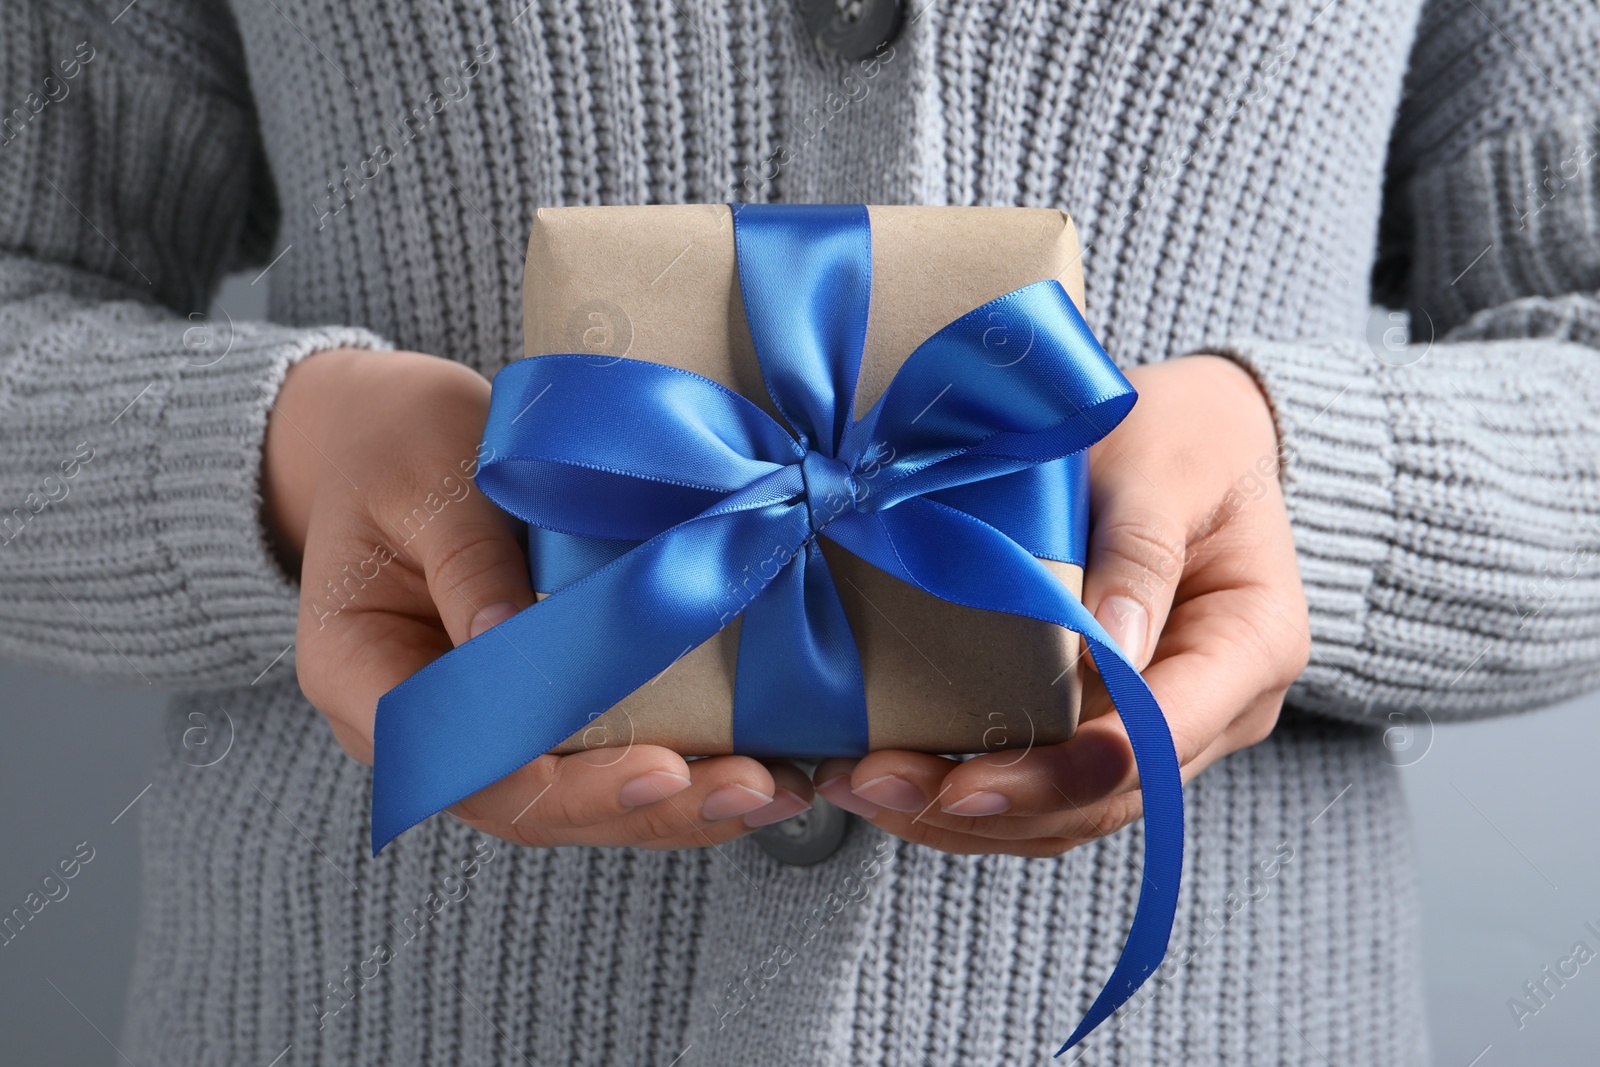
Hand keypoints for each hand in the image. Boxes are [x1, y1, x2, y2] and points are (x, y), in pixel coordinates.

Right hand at [262, 347, 813, 847]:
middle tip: (755, 791)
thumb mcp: (423, 482)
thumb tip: (512, 639)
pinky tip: (754, 760)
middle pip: (535, 805)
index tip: (661, 772)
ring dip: (680, 805)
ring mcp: (480, 722)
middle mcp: (424, 725)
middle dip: (650, 809)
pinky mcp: (535, 700)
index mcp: (363, 679)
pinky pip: (601, 750)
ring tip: (776, 789)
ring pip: (578, 797)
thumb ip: (467, 561)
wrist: (384, 433)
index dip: (566, 787)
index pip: (467, 766)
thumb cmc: (394, 447)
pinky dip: (678, 762)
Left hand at [811, 355, 1309, 857]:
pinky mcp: (1114, 723)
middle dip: (991, 806)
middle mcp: (1220, 709)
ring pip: (1070, 812)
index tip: (966, 782)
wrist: (1202, 437)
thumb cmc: (1186, 438)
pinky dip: (974, 793)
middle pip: (1105, 796)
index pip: (1159, 741)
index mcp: (1250, 645)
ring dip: (967, 819)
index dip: (1063, 773)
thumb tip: (1107, 646)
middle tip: (879, 785)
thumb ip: (1141, 549)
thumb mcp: (1164, 465)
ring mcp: (1170, 728)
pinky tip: (898, 777)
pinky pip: (1049, 784)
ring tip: (866, 789)